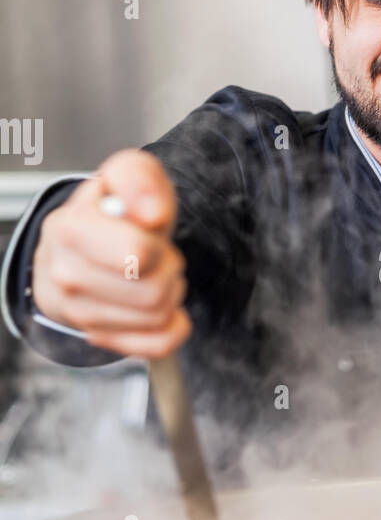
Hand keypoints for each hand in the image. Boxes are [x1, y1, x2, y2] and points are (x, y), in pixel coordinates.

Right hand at [32, 149, 190, 356]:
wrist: (82, 244)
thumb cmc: (112, 210)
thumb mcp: (126, 174)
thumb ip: (139, 178)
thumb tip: (152, 213)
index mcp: (69, 230)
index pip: (138, 256)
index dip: (158, 244)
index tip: (147, 232)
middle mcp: (66, 276)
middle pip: (154, 291)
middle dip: (170, 268)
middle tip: (155, 255)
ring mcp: (78, 313)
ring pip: (159, 317)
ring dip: (171, 292)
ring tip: (152, 273)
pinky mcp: (99, 338)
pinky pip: (159, 345)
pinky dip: (174, 326)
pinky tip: (160, 307)